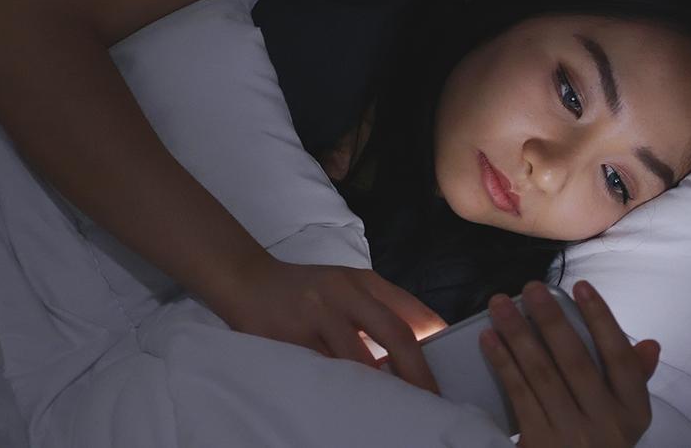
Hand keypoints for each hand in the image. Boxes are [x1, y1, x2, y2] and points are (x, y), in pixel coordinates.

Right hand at [213, 255, 447, 393]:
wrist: (247, 280)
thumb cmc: (305, 289)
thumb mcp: (347, 286)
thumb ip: (379, 308)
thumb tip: (423, 341)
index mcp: (363, 281)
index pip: (408, 311)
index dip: (433, 342)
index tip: (443, 372)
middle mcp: (344, 293)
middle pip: (393, 333)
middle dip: (415, 372)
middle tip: (428, 401)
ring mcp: (316, 314)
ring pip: (358, 358)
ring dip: (378, 387)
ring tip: (393, 410)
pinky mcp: (290, 337)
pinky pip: (322, 370)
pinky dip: (341, 388)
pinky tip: (352, 404)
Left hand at [479, 280, 658, 447]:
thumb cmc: (599, 439)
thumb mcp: (625, 415)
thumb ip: (633, 379)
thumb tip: (650, 345)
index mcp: (633, 411)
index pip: (620, 358)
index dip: (602, 320)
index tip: (581, 287)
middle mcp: (606, 423)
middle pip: (575, 361)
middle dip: (550, 319)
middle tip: (530, 288)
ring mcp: (571, 434)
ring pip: (542, 374)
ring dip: (518, 334)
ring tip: (500, 306)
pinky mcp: (539, 443)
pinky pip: (519, 395)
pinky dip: (504, 364)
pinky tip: (491, 339)